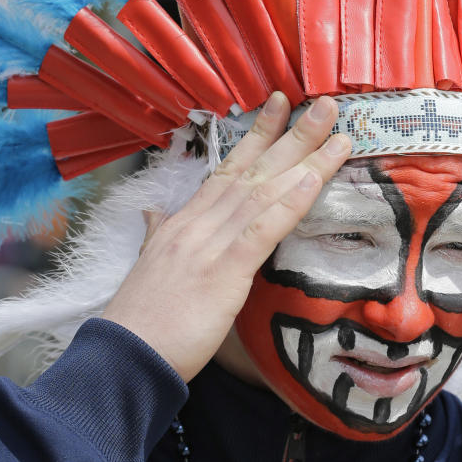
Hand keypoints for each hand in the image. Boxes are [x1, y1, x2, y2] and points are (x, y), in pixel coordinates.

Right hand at [101, 93, 350, 382]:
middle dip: (292, 134)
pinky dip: (289, 204)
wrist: (124, 356)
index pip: (227, 170)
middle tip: (326, 104)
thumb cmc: (141, 321)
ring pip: (264, 192)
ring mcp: (210, 246)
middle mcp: (198, 225)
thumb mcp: (149, 267)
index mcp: (184, 223)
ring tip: (337, 134)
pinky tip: (313, 181)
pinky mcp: (223, 274)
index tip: (280, 105)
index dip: (256, 136)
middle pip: (253, 170)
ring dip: (304, 160)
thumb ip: (157, 236)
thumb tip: (154, 215)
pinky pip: (261, 231)